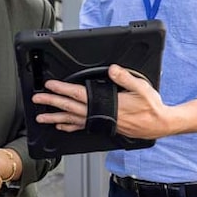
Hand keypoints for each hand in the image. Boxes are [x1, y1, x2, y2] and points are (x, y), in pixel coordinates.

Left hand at [30, 65, 170, 139]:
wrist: (159, 124)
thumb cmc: (151, 107)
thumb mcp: (141, 88)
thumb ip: (125, 78)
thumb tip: (112, 69)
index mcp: (107, 104)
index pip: (79, 95)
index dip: (63, 90)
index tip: (50, 86)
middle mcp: (100, 115)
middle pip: (70, 108)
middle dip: (52, 103)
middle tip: (37, 100)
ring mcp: (101, 122)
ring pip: (73, 121)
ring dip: (56, 118)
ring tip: (42, 118)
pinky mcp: (104, 127)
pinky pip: (82, 127)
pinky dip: (70, 127)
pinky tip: (61, 127)